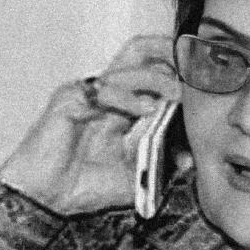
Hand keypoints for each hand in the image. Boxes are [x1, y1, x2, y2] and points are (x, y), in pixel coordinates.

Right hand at [0, 35, 179, 214]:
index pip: (152, 70)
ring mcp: (85, 94)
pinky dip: (127, 98)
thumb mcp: (134, 176)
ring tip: (177, 94)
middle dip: (168, 50)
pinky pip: (102, 91)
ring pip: (125, 69)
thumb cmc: (81, 185)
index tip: (206, 73)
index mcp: (120, 104)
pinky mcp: (68, 101)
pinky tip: (146, 110)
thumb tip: (191, 159)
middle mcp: (104, 92)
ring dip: (155, 79)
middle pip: (138, 52)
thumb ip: (160, 165)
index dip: (177, 68)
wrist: (44, 199)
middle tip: (193, 63)